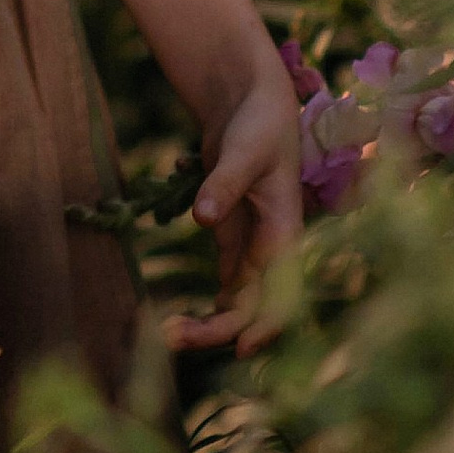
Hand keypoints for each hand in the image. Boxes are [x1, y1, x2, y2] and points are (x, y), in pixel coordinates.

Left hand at [167, 55, 305, 358]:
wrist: (251, 103)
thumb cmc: (258, 123)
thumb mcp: (243, 150)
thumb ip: (223, 184)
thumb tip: (203, 219)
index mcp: (285, 231)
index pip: (282, 292)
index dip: (266, 324)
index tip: (239, 348)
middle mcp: (273, 248)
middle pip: (255, 306)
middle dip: (220, 330)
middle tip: (173, 339)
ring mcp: (253, 248)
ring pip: (239, 303)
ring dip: (211, 324)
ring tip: (168, 335)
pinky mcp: (233, 241)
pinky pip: (227, 288)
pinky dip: (209, 308)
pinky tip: (178, 323)